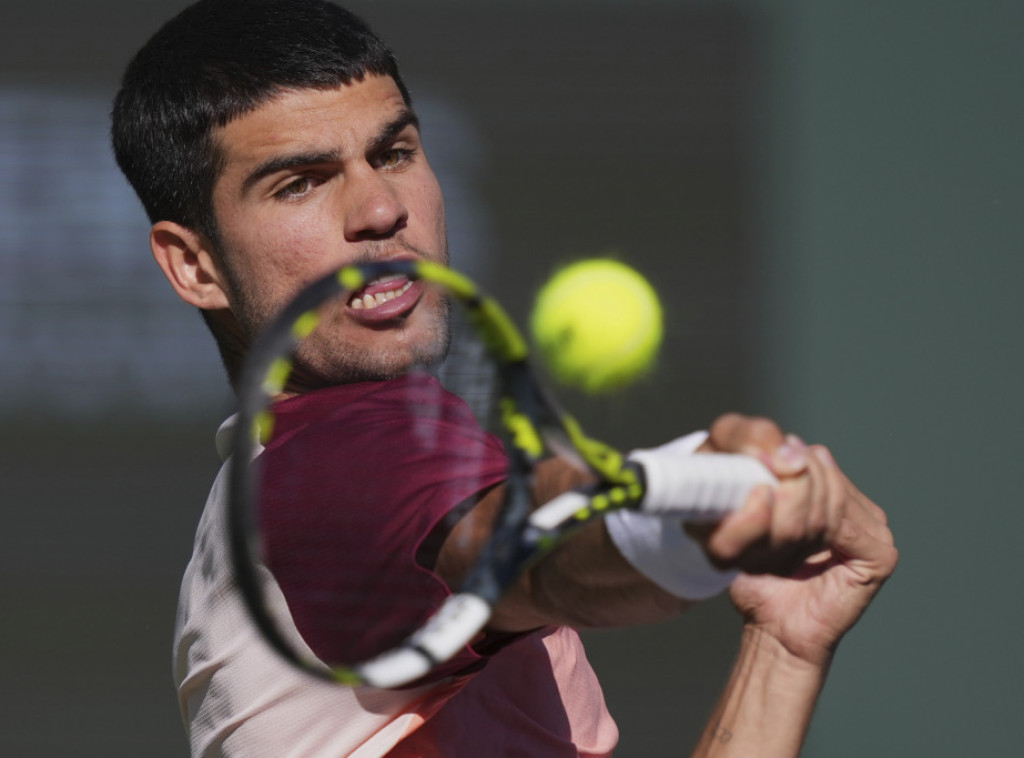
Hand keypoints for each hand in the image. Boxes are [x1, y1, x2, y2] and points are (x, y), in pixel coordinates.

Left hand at [695, 414, 897, 665]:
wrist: (772, 626)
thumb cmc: (757, 574)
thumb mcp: (748, 518)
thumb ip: (766, 479)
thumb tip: (788, 441)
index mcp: (826, 484)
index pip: (804, 453)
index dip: (773, 464)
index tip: (752, 488)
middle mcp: (853, 500)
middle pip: (814, 468)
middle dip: (779, 498)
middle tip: (762, 535)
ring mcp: (873, 524)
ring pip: (825, 491)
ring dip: (788, 520)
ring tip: (775, 547)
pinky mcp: (881, 552)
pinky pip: (840, 522)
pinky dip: (812, 533)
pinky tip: (797, 550)